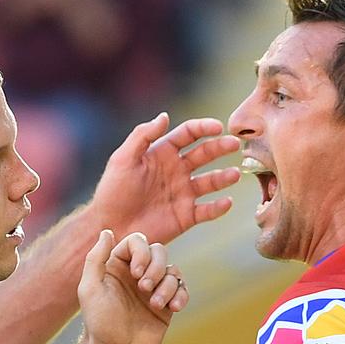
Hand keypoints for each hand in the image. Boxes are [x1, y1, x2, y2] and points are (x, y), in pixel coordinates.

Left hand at [77, 230, 186, 343]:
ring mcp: (152, 289)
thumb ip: (96, 258)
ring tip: (155, 304)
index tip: (136, 273)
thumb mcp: (90, 288)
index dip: (142, 252)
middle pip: (159, 251)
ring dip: (167, 286)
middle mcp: (135, 274)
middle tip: (144, 288)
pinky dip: (180, 295)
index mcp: (116, 266)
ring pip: (172, 271)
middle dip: (156, 268)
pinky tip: (173, 308)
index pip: (137, 241)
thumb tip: (107, 231)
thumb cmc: (99, 323)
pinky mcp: (166, 306)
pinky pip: (181, 289)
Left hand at [90, 113, 241, 243]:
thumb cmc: (112, 192)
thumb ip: (142, 136)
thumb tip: (164, 115)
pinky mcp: (186, 216)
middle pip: (205, 154)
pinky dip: (219, 207)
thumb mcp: (123, 159)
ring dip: (224, 177)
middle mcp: (177, 171)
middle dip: (221, 147)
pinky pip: (207, 210)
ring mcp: (183, 194)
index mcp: (162, 153)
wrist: (109, 228)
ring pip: (211, 182)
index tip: (218, 127)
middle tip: (235, 144)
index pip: (188, 135)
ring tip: (234, 174)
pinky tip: (226, 202)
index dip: (204, 128)